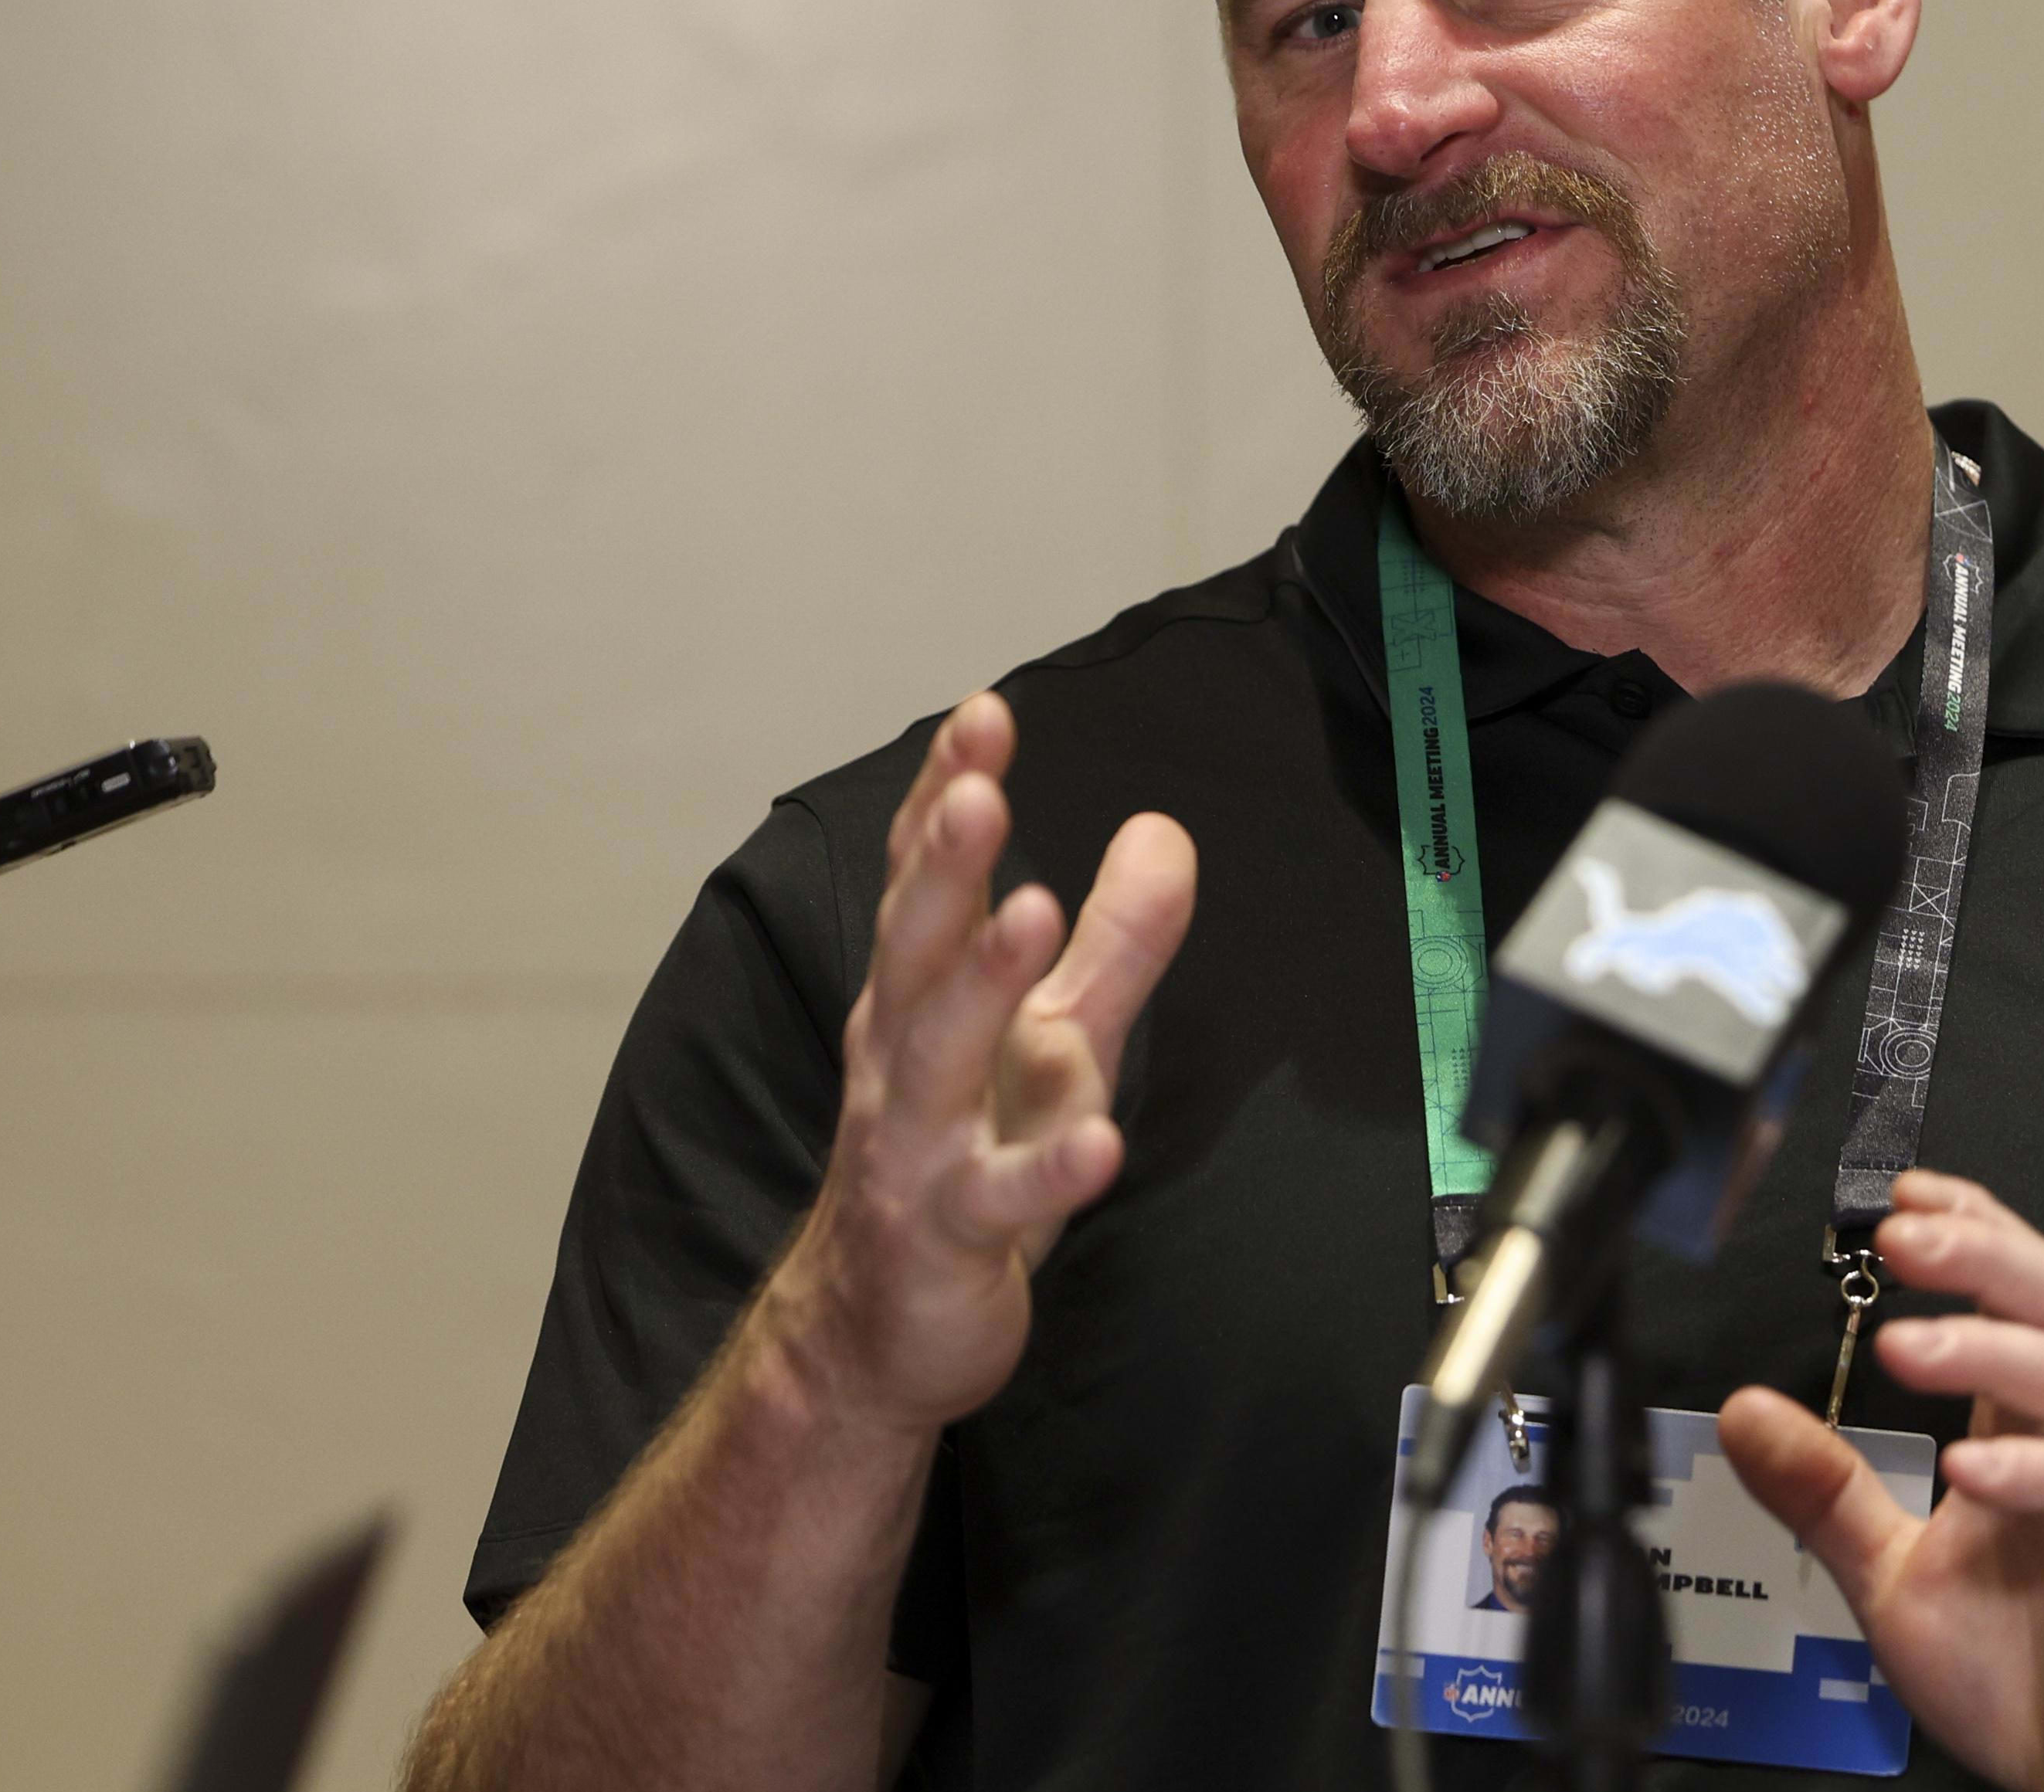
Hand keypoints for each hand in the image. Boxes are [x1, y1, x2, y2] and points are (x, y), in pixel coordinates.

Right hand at [760, 692, 1197, 1433]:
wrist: (878, 1329)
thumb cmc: (968, 1163)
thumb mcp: (1059, 1041)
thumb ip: (1114, 942)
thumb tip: (1164, 828)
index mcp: (922, 998)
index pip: (925, 881)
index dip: (946, 795)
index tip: (983, 714)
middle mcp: (903, 1059)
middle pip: (915, 946)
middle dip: (943, 864)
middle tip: (974, 788)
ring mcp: (916, 1148)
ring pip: (940, 1055)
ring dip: (981, 981)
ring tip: (1030, 908)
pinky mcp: (948, 1237)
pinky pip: (999, 1201)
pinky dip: (1047, 1171)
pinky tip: (1103, 1143)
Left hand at [1720, 1170, 2043, 1791]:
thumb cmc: (2027, 1680)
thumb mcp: (1893, 1575)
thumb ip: (1827, 1492)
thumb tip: (1744, 1410)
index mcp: (2033, 1433)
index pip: (2017, 1295)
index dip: (1970, 1228)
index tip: (1898, 1191)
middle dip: (1983, 1251)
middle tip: (1902, 1229)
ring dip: (1991, 1347)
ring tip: (1906, 1344)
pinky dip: (2038, 1469)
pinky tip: (1972, 1467)